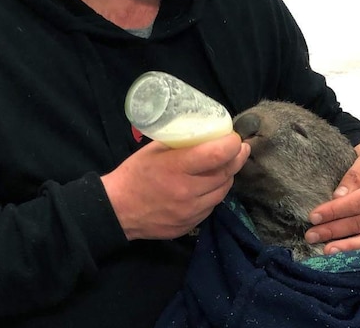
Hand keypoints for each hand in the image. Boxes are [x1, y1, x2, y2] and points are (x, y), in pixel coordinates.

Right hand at [101, 134, 249, 240]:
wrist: (118, 209)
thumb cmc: (134, 174)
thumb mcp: (153, 150)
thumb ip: (180, 143)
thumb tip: (206, 134)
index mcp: (176, 168)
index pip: (216, 155)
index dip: (232, 145)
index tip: (236, 138)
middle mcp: (187, 191)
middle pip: (225, 174)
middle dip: (236, 159)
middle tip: (241, 148)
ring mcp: (190, 212)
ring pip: (222, 192)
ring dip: (228, 177)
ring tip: (227, 165)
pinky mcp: (190, 225)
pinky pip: (211, 207)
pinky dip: (214, 194)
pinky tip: (210, 185)